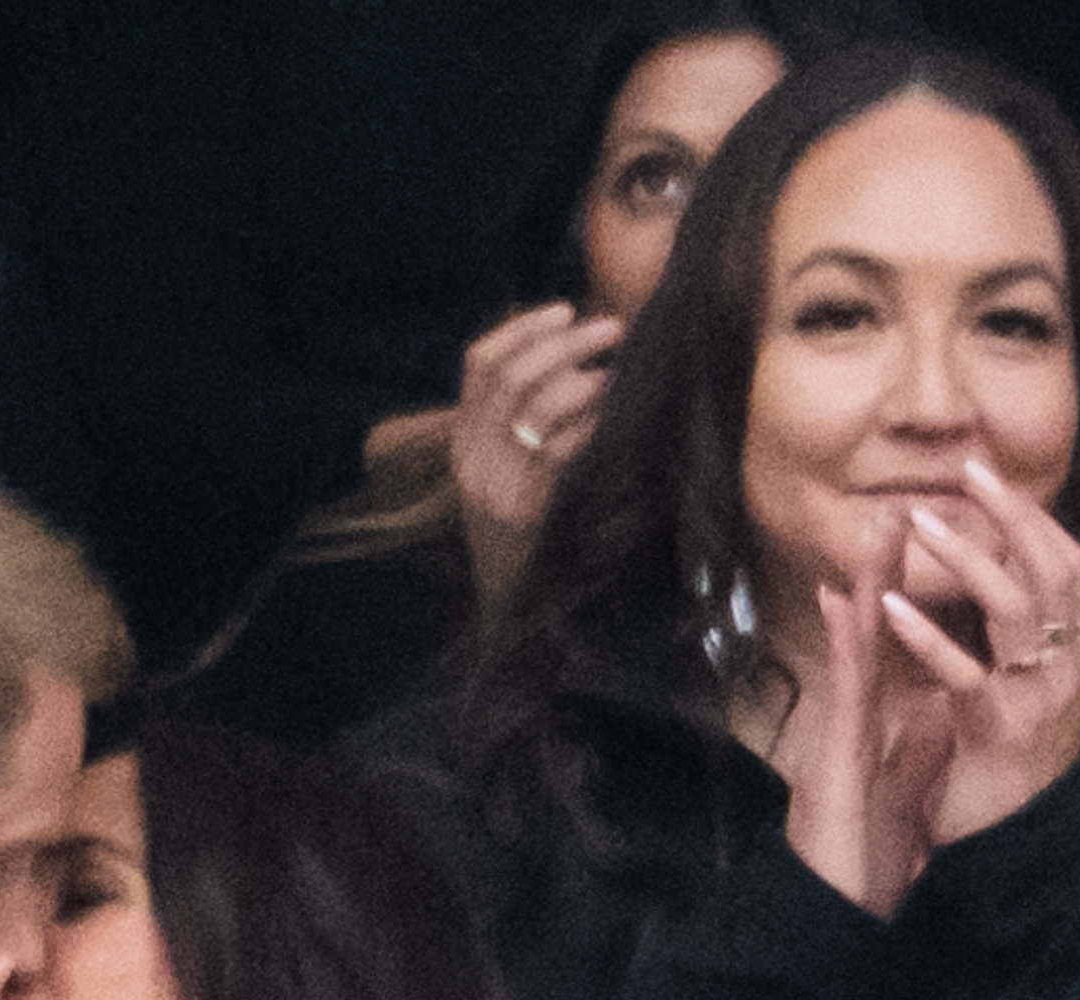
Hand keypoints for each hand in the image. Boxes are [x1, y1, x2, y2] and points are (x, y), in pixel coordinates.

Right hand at [450, 303, 620, 604]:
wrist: (519, 610)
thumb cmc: (529, 532)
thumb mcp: (510, 472)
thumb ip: (524, 420)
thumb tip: (576, 349)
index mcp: (463, 446)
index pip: (479, 365)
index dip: (523, 328)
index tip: (565, 308)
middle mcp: (472, 464)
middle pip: (511, 376)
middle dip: (565, 342)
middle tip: (611, 329)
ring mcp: (496, 490)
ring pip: (536, 405)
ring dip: (584, 380)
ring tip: (617, 378)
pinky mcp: (528, 512)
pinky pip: (561, 448)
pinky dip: (593, 423)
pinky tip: (614, 417)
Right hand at [779, 506, 957, 917]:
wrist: (833, 909)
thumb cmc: (864, 864)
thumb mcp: (903, 795)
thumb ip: (917, 751)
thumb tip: (938, 709)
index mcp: (871, 731)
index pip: (889, 655)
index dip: (899, 605)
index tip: (911, 555)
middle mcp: (850, 723)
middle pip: (870, 637)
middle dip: (882, 577)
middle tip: (893, 514)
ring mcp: (837, 733)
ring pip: (855, 647)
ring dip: (863, 588)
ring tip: (875, 532)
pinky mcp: (832, 752)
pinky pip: (845, 687)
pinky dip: (845, 642)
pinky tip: (843, 599)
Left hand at [877, 455, 1079, 848]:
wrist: (1013, 852)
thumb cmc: (1004, 778)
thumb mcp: (1013, 701)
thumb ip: (1006, 650)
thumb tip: (991, 596)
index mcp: (1069, 657)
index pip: (1065, 566)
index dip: (1034, 518)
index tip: (992, 478)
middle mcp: (1065, 668)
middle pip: (1051, 568)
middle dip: (1011, 515)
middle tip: (968, 470)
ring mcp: (1035, 699)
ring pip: (1014, 608)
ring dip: (967, 559)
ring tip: (921, 522)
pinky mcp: (994, 732)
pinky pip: (963, 675)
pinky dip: (926, 637)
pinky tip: (888, 608)